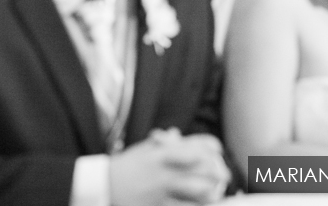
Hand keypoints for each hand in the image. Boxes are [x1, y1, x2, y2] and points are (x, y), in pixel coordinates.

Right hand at [110, 132, 229, 205]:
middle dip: (217, 171)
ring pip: (196, 190)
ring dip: (211, 193)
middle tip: (225, 176)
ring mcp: (161, 189)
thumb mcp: (142, 150)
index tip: (218, 150)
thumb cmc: (124, 167)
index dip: (210, 147)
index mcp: (160, 152)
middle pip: (200, 167)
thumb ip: (161, 143)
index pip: (193, 144)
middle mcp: (163, 169)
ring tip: (216, 194)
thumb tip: (176, 134)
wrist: (102, 186)